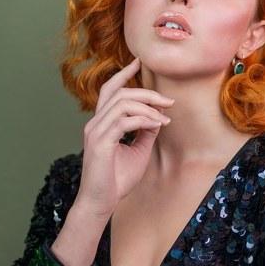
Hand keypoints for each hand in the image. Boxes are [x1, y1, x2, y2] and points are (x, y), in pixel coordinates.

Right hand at [74, 57, 173, 218]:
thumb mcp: (138, 150)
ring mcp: (95, 131)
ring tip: (164, 118)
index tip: (139, 62)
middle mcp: (95, 123)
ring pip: (123, 103)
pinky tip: (157, 126)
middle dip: (147, 92)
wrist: (101, 203)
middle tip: (169, 100)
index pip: (110, 90)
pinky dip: (144, 120)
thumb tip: (159, 116)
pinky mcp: (100, 142)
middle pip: (120, 92)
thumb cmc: (117, 179)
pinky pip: (124, 120)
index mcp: (101, 122)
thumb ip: (146, 131)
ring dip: (149, 107)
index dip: (124, 74)